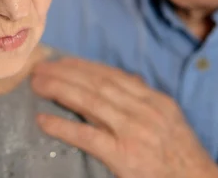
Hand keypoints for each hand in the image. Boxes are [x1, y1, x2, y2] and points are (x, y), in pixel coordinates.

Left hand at [31, 58, 217, 177]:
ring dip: (60, 90)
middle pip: (97, 84)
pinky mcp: (124, 156)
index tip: (62, 60)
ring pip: (90, 102)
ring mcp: (134, 132)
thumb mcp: (167, 118)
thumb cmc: (180, 154)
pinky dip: (63, 127)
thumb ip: (144, 99)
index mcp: (154, 100)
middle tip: (41, 67)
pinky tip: (43, 120)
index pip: (112, 75)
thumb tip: (123, 79)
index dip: (83, 66)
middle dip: (66, 73)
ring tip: (37, 84)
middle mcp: (144, 110)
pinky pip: (88, 137)